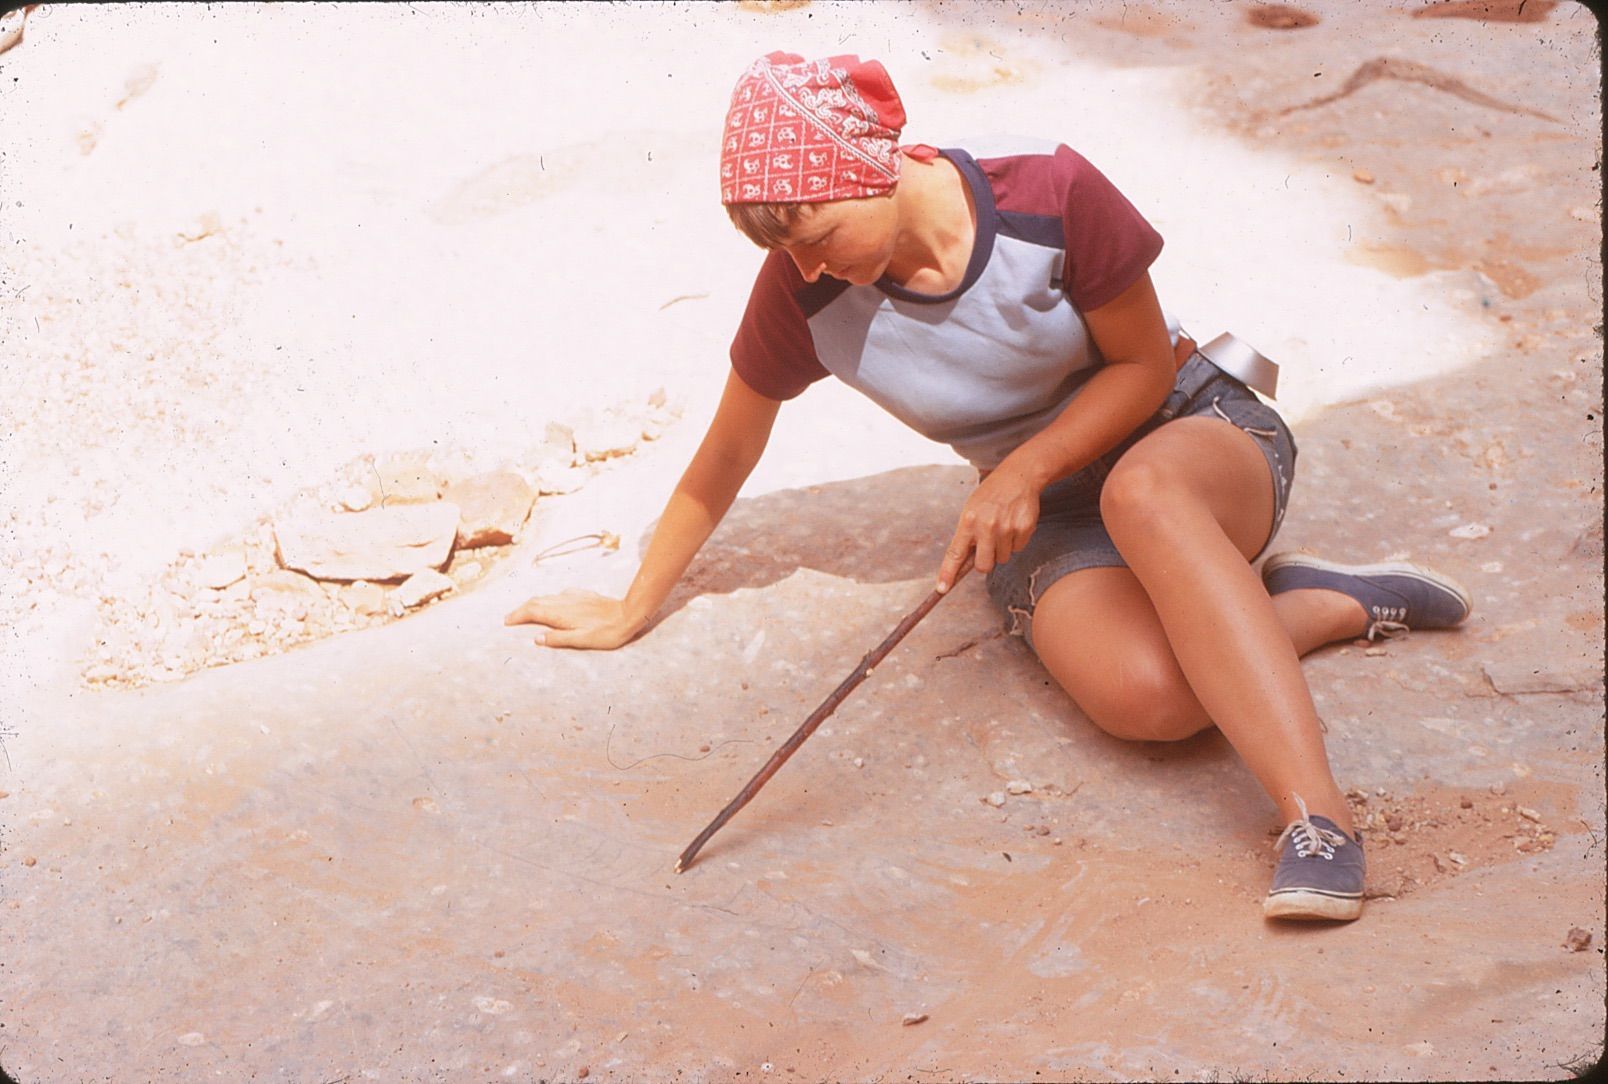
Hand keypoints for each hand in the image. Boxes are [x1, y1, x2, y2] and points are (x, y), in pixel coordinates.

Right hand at [503, 589, 643, 650]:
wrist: (628, 614)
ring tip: (526, 612)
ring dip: (533, 604)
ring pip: (547, 597)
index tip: (507, 621)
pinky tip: (553, 604)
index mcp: (560, 613)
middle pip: (536, 602)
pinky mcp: (583, 594)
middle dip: (521, 609)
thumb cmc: (606, 632)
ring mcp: (573, 596)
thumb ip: (558, 638)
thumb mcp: (581, 640)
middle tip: (510, 617)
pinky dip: (548, 599)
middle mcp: (564, 601)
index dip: (517, 615)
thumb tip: (536, 639)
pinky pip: (559, 594)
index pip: (532, 611)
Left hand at [936, 465, 1040, 592]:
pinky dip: (1016, 541)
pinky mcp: (1024, 529)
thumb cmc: (990, 495)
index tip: (942, 588)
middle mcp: (987, 526)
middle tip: (987, 546)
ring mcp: (1007, 528)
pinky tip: (1014, 523)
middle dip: (985, 562)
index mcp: (969, 521)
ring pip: (1002, 558)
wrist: (1018, 477)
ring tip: (1002, 527)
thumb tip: (960, 565)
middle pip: (983, 566)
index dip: (948, 573)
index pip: (955, 553)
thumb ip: (966, 536)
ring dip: (1001, 549)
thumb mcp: (971, 510)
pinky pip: (1018, 549)